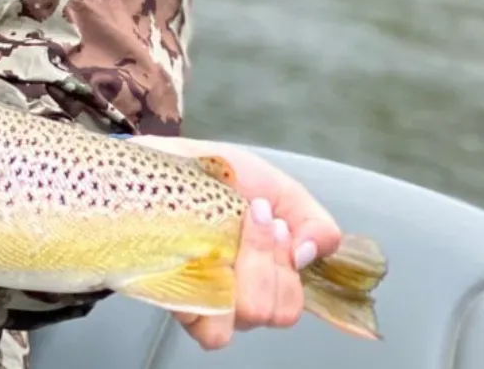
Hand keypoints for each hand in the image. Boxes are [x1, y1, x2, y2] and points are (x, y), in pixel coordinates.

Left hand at [132, 136, 342, 350]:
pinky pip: (207, 326)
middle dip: (264, 258)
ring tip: (224, 232)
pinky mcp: (177, 297)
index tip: (271, 219)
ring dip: (242, 270)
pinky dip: (211, 292)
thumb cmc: (220, 174)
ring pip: (244, 318)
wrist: (168, 158)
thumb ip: (315, 224)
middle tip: (248, 216)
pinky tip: (200, 254)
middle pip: (270, 311)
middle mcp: (239, 295)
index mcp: (268, 276)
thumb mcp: (279, 190)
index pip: (290, 306)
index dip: (285, 267)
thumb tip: (308, 256)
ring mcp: (208, 298)